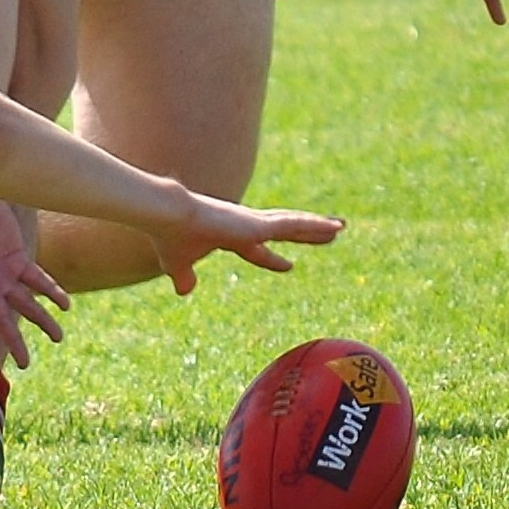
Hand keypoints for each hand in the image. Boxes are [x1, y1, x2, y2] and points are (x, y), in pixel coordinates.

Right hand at [0, 194, 71, 368]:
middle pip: (1, 316)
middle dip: (13, 339)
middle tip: (25, 364)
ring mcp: (2, 271)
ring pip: (24, 302)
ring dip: (41, 319)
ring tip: (58, 337)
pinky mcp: (17, 258)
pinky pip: (37, 280)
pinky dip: (51, 292)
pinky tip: (66, 305)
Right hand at [153, 197, 344, 292]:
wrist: (168, 217)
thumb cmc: (171, 238)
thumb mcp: (177, 263)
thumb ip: (184, 276)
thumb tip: (183, 291)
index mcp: (230, 236)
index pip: (258, 249)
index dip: (273, 259)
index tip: (289, 265)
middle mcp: (246, 226)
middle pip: (286, 230)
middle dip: (307, 234)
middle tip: (329, 234)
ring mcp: (254, 223)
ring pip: (294, 225)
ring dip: (318, 228)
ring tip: (341, 228)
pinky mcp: (257, 223)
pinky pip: (293, 225)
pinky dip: (313, 226)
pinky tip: (331, 227)